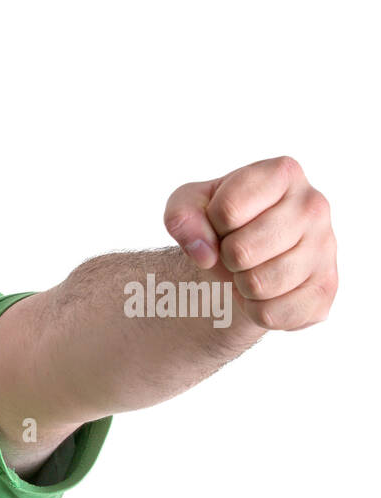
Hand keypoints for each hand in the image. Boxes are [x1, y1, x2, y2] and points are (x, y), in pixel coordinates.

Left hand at [163, 156, 336, 330]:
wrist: (241, 264)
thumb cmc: (217, 226)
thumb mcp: (188, 207)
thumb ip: (181, 215)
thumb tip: (205, 253)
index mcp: (283, 173)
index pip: (227, 209)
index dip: (211, 225)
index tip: (222, 224)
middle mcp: (313, 205)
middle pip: (241, 251)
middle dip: (226, 258)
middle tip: (236, 253)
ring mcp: (326, 247)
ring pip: (258, 285)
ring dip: (241, 285)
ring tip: (250, 270)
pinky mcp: (325, 289)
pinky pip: (272, 314)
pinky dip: (256, 310)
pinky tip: (267, 292)